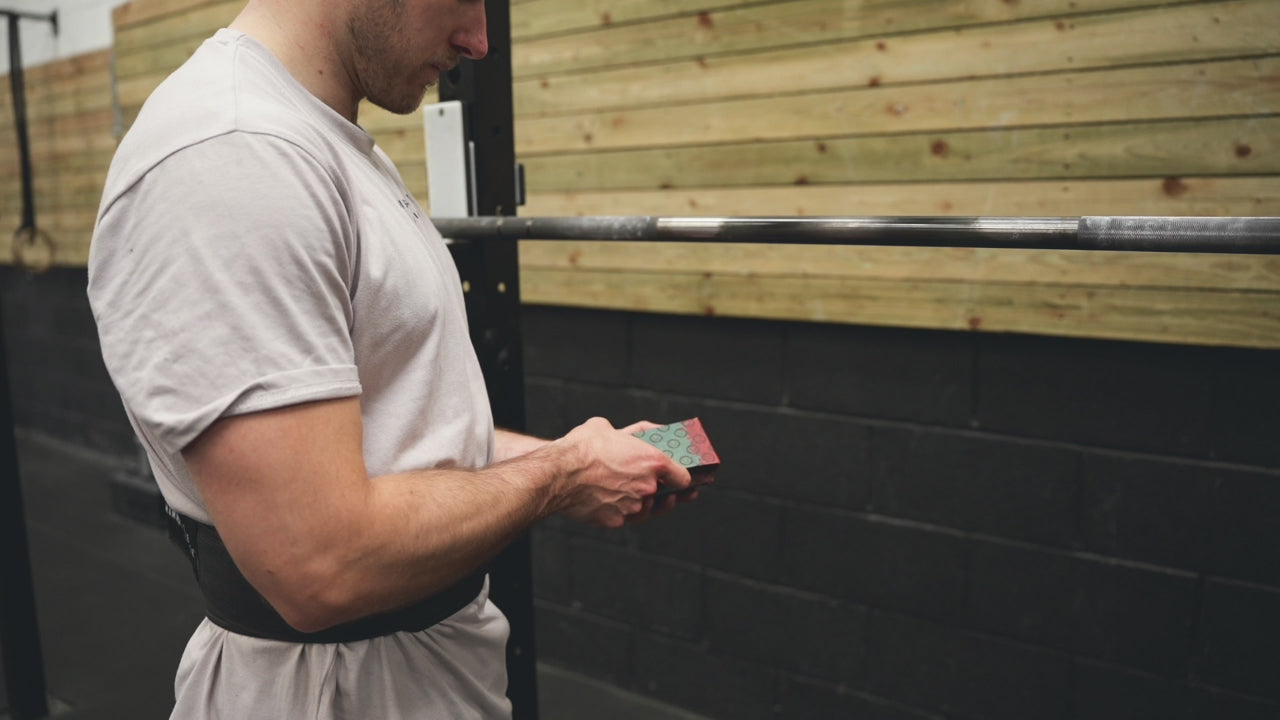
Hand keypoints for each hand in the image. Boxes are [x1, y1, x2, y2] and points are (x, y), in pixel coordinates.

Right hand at [552, 417, 691, 527]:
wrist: (557, 474)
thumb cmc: (582, 448)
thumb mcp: (608, 427)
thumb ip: (632, 433)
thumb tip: (643, 434)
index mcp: (654, 462)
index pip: (684, 477)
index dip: (683, 478)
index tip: (682, 479)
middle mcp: (648, 487)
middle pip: (666, 496)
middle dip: (663, 491)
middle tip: (663, 489)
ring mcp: (633, 507)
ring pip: (646, 509)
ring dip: (643, 502)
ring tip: (635, 494)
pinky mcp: (616, 521)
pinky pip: (625, 517)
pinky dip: (622, 511)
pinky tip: (615, 502)